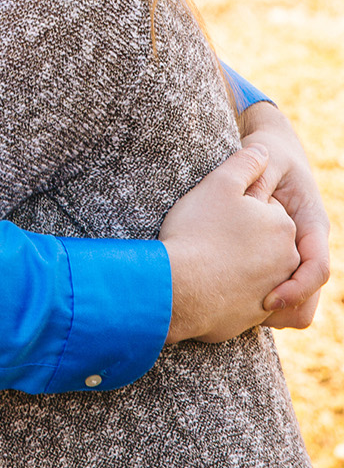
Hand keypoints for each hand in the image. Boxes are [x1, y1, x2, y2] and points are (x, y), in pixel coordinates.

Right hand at [161, 144, 299, 343]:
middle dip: (243, 238)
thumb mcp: (218, 185)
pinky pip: (247, 298)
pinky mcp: (256, 315)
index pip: (264, 209)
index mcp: (283, 225)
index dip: (236, 209)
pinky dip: (233, 291)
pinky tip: (206, 283)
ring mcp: (273, 289)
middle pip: (264, 241)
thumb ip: (245, 163)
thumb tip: (262, 151)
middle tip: (207, 234)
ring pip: (258, 269)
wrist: (180, 289)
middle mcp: (287, 259)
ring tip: (206, 259)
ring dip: (240, 264)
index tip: (213, 213)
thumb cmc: (197, 233)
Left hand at [237, 101, 331, 326]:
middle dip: (284, 309)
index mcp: (311, 224)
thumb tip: (250, 190)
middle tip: (247, 317)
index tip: (267, 300)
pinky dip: (261, 301)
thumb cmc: (269, 153)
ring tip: (237, 312)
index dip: (297, 289)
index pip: (317, 267)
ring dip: (273, 311)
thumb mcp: (265, 158)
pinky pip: (279, 292)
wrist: (273, 151)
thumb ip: (258, 174)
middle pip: (310, 294)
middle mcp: (307, 244)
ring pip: (298, 300)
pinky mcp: (279, 259)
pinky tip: (230, 298)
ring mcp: (295, 254)